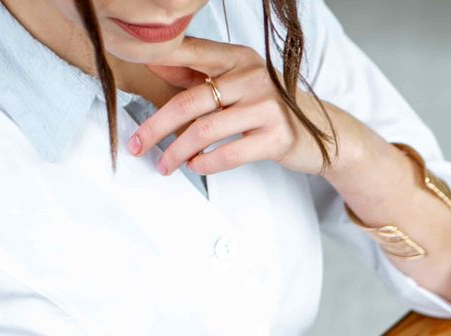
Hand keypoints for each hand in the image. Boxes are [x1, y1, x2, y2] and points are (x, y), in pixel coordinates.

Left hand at [127, 37, 353, 178]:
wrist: (326, 134)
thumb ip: (199, 75)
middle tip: (137, 144)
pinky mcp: (277, 137)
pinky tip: (196, 166)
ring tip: (164, 164)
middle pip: (189, 101)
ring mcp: (267, 106)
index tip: (124, 73)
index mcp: (238, 57)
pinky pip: (230, 153)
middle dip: (156, 126)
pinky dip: (207, 163)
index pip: (187, 54)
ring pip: (205, 130)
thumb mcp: (238, 84)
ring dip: (177, 152)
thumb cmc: (273, 109)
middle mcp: (252, 76)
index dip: (153, 61)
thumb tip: (154, 64)